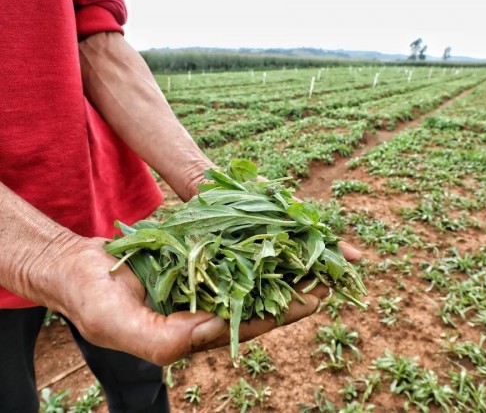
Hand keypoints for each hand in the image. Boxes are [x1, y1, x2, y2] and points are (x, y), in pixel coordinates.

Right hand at [52, 237, 360, 365]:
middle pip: (262, 296)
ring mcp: (203, 276)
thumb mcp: (118, 326)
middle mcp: (206, 304)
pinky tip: (279, 226)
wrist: (73, 268)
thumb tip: (212, 329)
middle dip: (297, 284)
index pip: (250, 322)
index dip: (285, 311)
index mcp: (196, 329)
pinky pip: (234, 244)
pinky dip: (258, 236)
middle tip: (333, 269)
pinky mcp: (196, 252)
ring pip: (253, 269)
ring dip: (284, 258)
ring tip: (318, 247)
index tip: (317, 296)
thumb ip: (163, 339)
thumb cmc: (90, 301)